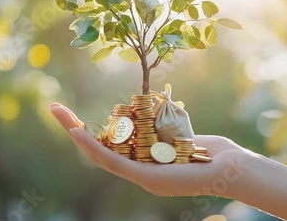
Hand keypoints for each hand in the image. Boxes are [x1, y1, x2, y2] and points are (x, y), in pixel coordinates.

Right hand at [49, 102, 256, 197]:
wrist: (231, 168)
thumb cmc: (212, 153)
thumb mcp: (179, 136)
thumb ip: (163, 130)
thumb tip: (153, 114)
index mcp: (143, 162)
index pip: (110, 146)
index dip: (89, 132)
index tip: (74, 115)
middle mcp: (137, 171)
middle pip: (98, 150)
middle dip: (75, 129)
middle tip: (55, 109)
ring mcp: (140, 177)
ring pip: (99, 156)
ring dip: (76, 134)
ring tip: (59, 115)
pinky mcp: (145, 178)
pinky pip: (114, 162)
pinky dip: (94, 148)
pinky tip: (78, 134)